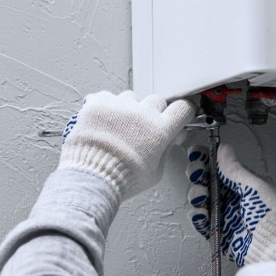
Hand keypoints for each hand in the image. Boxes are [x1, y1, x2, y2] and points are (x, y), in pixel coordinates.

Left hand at [59, 91, 196, 199]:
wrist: (92, 177)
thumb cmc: (124, 179)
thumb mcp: (156, 172)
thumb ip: (165, 151)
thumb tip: (170, 139)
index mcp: (160, 130)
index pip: (182, 108)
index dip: (182, 111)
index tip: (179, 113)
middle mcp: (142, 114)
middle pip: (157, 100)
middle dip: (154, 112)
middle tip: (145, 127)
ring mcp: (119, 106)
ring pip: (132, 97)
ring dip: (130, 108)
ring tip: (120, 127)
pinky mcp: (98, 104)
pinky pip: (108, 97)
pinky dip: (107, 107)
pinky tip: (105, 121)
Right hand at [186, 143, 275, 265]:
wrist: (274, 247)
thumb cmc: (271, 217)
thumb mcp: (254, 187)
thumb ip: (235, 169)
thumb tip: (224, 149)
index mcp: (242, 182)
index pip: (219, 165)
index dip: (205, 159)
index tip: (197, 155)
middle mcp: (231, 195)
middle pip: (205, 179)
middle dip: (197, 173)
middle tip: (197, 174)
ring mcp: (223, 212)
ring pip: (200, 197)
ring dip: (196, 193)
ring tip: (201, 197)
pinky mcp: (217, 230)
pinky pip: (200, 219)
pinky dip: (197, 215)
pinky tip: (201, 213)